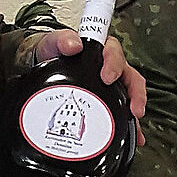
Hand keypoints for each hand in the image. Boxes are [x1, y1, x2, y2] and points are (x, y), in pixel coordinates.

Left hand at [33, 30, 147, 144]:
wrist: (40, 69)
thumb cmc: (51, 54)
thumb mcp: (53, 43)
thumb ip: (61, 40)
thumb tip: (73, 44)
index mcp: (98, 51)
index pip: (113, 51)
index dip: (114, 63)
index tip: (108, 77)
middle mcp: (108, 67)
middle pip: (130, 76)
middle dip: (135, 91)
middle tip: (131, 106)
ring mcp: (109, 86)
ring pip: (130, 94)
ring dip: (136, 109)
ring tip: (134, 120)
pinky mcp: (104, 101)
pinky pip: (122, 112)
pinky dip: (129, 124)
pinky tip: (133, 137)